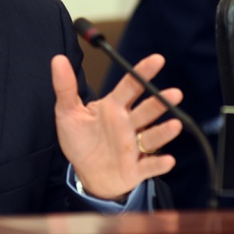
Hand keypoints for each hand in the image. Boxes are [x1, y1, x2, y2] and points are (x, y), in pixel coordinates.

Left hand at [51, 53, 182, 200]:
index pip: (130, 86)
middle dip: (161, 102)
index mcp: (113, 108)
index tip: (157, 60)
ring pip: (152, 137)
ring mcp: (134, 147)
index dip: (143, 72)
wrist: (86, 175)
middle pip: (146, 111)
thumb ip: (65, 87)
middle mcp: (128, 125)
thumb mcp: (68, 113)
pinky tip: (167, 160)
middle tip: (175, 94)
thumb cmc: (81, 141)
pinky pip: (149, 166)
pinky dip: (158, 164)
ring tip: (175, 125)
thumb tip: (58, 59)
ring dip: (163, 131)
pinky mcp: (136, 169)